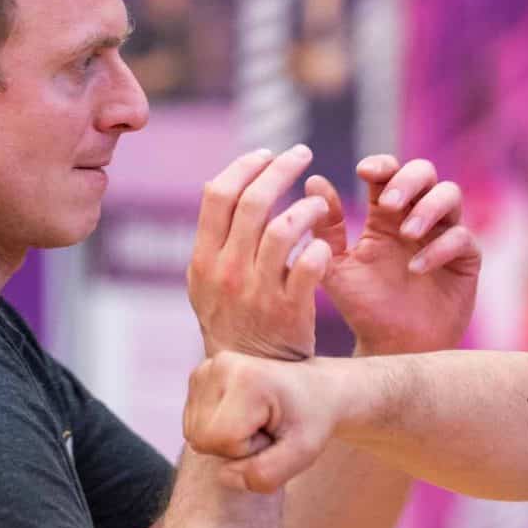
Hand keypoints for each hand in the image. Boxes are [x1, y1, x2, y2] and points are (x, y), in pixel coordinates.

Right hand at [184, 351, 340, 492]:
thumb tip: (224, 475)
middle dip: (234, 447)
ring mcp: (205, 369)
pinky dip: (216, 429)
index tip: (272, 433)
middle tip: (265, 429)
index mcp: (247, 379)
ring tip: (255, 422)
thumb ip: (265, 474)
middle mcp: (220, 366)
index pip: (221, 439)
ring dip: (225, 439)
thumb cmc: (311, 420)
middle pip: (201, 438)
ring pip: (194, 434)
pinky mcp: (198, 376)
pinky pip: (193, 425)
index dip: (247, 450)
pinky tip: (241, 416)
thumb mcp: (302, 453)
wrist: (315, 389)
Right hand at [188, 146, 342, 359]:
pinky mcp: (289, 310)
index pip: (218, 195)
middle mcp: (227, 271)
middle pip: (253, 202)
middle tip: (301, 154)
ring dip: (306, 207)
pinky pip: (309, 266)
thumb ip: (214, 239)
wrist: (249, 375)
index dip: (243, 166)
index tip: (266, 153)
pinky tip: (323, 244)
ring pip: (283, 229)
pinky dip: (318, 248)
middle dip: (280, 169)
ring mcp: (258, 291)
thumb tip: (220, 186)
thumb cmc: (233, 321)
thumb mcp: (207, 281)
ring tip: (318, 203)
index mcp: (203, 258)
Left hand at [320, 154, 480, 354]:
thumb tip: (314, 181)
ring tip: (407, 233)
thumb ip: (327, 228)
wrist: (390, 347)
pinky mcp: (466, 259)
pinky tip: (416, 267)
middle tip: (387, 203)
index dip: (381, 165)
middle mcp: (418, 217)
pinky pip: (462, 237)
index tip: (364, 172)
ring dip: (428, 207)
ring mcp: (444, 235)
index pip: (389, 172)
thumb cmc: (363, 307)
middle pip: (425, 172)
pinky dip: (440, 247)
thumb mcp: (337, 267)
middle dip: (408, 180)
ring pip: (450, 194)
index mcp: (385, 214)